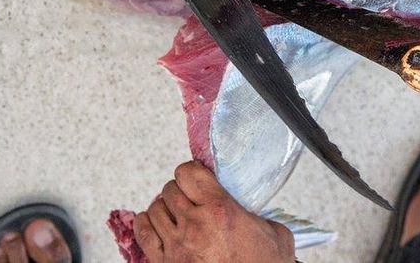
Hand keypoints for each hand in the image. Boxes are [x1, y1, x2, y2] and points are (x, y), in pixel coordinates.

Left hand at [133, 161, 295, 262]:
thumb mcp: (276, 235)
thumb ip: (259, 215)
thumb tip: (251, 209)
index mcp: (220, 211)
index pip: (188, 172)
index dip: (192, 172)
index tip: (198, 178)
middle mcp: (195, 225)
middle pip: (169, 189)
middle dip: (180, 191)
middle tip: (190, 199)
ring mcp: (177, 246)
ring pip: (154, 209)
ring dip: (165, 208)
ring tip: (176, 214)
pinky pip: (143, 233)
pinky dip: (147, 224)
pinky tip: (158, 225)